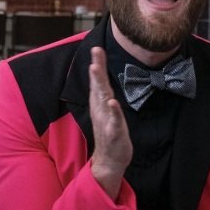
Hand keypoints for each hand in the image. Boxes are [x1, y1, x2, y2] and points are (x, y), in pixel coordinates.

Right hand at [86, 47, 131, 198]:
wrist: (109, 161)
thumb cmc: (110, 133)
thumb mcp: (107, 111)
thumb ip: (105, 95)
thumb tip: (104, 80)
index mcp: (100, 104)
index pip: (98, 82)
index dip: (97, 65)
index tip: (96, 48)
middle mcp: (100, 110)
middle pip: (98, 87)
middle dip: (97, 70)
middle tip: (95, 53)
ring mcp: (106, 121)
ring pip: (103, 101)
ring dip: (100, 86)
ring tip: (96, 71)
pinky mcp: (114, 133)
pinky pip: (113, 121)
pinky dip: (113, 112)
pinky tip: (112, 103)